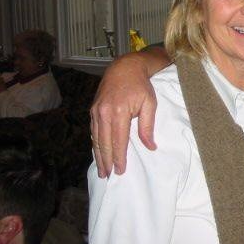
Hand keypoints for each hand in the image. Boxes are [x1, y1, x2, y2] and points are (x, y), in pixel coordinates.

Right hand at [90, 55, 157, 177]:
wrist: (124, 67)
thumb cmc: (141, 85)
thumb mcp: (150, 103)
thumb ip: (148, 126)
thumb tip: (150, 146)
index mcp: (119, 112)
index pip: (119, 140)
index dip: (119, 157)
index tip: (120, 170)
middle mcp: (104, 112)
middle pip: (104, 143)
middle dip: (106, 161)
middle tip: (108, 176)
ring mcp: (96, 111)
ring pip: (96, 138)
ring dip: (98, 155)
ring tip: (101, 170)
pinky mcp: (93, 109)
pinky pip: (93, 131)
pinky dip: (95, 143)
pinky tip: (98, 152)